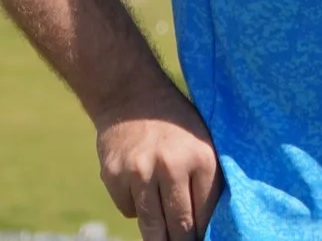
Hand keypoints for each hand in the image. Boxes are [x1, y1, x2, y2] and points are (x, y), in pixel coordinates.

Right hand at [95, 96, 221, 240]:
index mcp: (201, 158)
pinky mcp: (114, 177)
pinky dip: (135, 208)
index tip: (201, 239)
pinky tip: (139, 190)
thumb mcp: (202, 142)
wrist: (130, 94)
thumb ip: (206, 179)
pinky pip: (128, 210)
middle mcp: (171, 166)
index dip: (204, 232)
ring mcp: (140, 173)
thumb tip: (207, 225)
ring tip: (163, 240)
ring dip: (158, 238)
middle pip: (179, 226)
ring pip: (151, 225)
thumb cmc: (175, 123)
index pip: (205, 213)